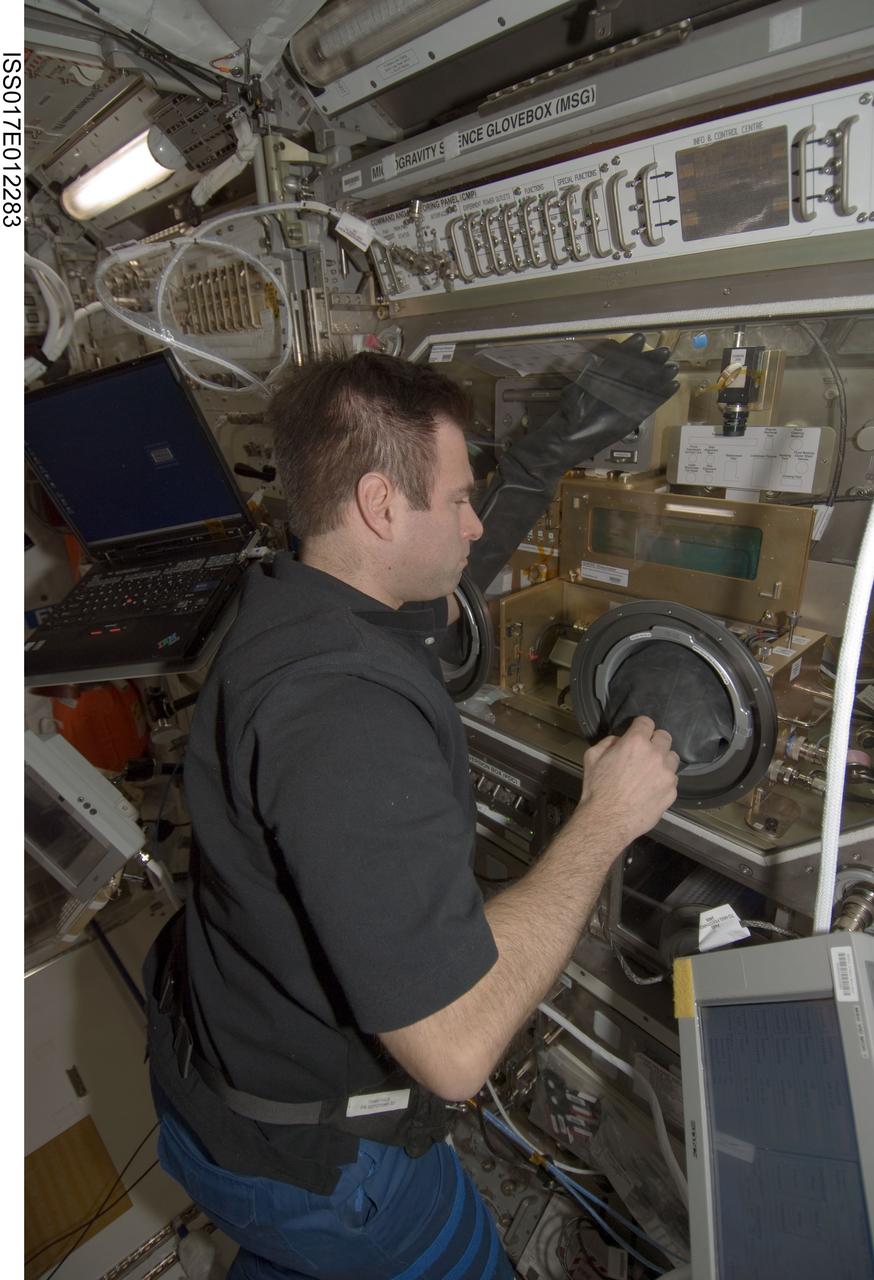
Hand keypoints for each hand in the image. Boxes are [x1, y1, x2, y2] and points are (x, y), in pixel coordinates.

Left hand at [569, 332, 678, 427]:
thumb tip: (594, 360)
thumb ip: (588, 378)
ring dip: (660, 376)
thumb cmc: (570, 412)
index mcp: (604, 377)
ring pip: (646, 386)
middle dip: (650, 361)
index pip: (619, 359)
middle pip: (637, 370)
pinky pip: (650, 404)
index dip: (629, 349)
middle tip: (664, 352)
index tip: (640, 338)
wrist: (571, 437)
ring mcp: (627, 401)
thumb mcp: (576, 391)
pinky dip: (662, 395)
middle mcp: (617, 387)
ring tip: (673, 367)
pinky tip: (673, 386)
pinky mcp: (633, 416)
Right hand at [577, 716, 678, 845]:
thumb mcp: (592, 757)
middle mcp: (655, 754)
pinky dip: (664, 781)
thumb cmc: (597, 790)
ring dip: (662, 761)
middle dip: (655, 741)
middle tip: (645, 753)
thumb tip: (620, 741)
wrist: (607, 820)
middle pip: (665, 737)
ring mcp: (667, 774)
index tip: (638, 732)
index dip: (641, 727)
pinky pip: (672, 780)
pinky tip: (650, 789)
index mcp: (635, 742)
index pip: (646, 722)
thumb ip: (608, 742)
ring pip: (672, 758)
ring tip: (649, 772)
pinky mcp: (672, 792)